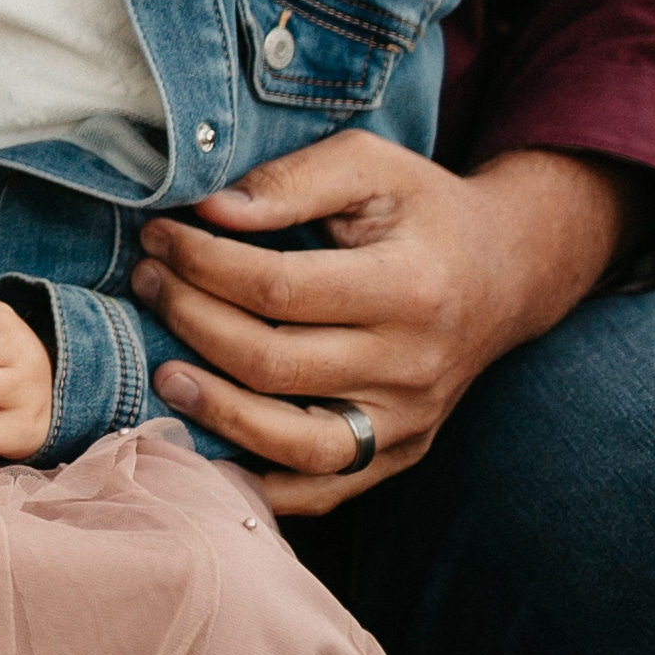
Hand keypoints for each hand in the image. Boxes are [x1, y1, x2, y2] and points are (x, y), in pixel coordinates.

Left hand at [136, 137, 627, 517]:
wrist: (508, 273)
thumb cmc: (423, 211)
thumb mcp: (370, 165)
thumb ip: (290, 181)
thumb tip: (209, 212)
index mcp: (410, 288)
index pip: (277, 289)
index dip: (201, 264)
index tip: (159, 237)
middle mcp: (414, 365)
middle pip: (274, 364)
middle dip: (191, 322)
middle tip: (146, 284)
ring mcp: (409, 421)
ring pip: (295, 443)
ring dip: (215, 413)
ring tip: (163, 374)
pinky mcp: (399, 454)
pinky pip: (323, 490)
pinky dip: (259, 482)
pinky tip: (207, 449)